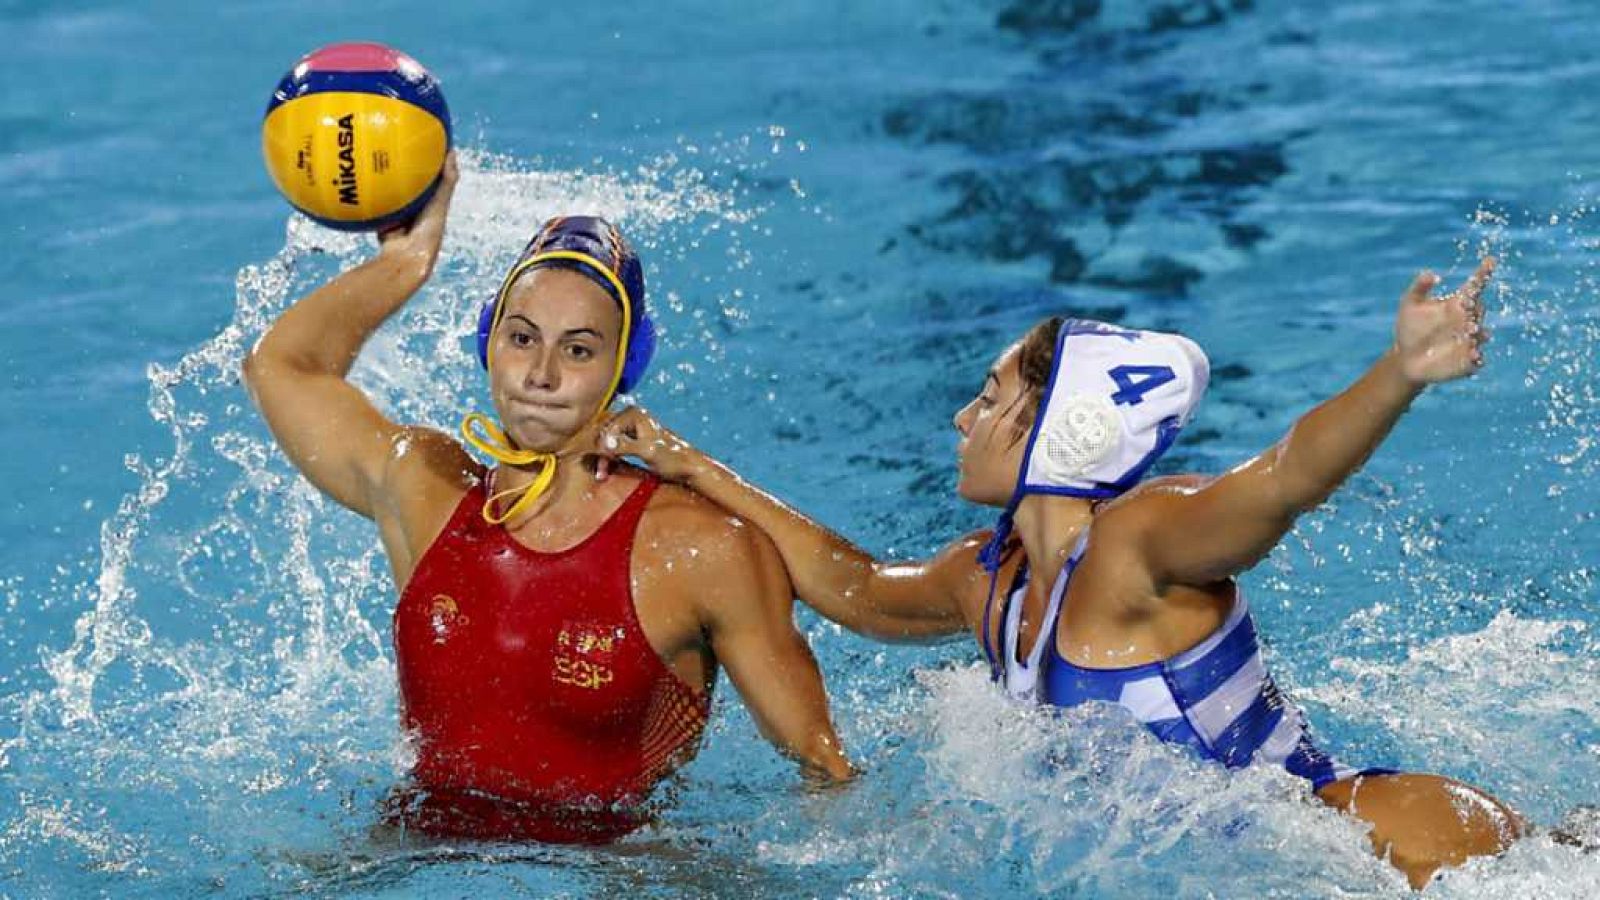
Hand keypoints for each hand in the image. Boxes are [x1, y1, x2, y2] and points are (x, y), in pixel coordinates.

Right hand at [377, 150, 458, 281]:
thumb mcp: (440, 201)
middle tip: (387, 145)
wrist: (405, 256)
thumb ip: (447, 180)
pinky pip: (374, 206)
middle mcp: (415, 209)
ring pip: (389, 194)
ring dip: (381, 182)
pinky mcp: (383, 221)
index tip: (415, 140)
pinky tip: (358, 182)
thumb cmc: (428, 230)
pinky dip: (368, 197)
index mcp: (430, 203)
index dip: (423, 161)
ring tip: (370, 158)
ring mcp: (398, 216)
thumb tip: (453, 152)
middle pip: (407, 184)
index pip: (428, 177)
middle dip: (399, 169)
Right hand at [592, 407, 704, 483]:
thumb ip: (625, 446)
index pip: (605, 430)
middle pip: (604, 434)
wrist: (688, 467)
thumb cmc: (672, 459)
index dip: (601, 449)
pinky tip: (608, 471)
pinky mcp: (632, 437)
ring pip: (607, 441)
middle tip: (601, 474)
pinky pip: (614, 446)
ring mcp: (631, 426)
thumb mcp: (647, 452)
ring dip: (604, 459)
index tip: (603, 469)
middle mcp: (630, 415)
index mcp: (633, 413)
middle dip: (601, 455)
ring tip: (602, 475)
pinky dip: (610, 458)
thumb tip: (604, 444)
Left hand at [1393, 257, 1492, 385]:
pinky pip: (1478, 359)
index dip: (1483, 273)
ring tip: (1470, 330)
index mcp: (1456, 304)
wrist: (1406, 359)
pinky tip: (1472, 355)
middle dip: (1476, 309)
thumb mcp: (1409, 305)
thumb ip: (1419, 288)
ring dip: (1479, 333)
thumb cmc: (1410, 328)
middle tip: (1466, 308)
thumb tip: (1431, 274)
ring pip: (1482, 334)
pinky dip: (1477, 357)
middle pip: (1480, 309)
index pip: (1475, 286)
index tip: (1490, 260)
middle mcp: (1467, 320)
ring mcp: (1470, 340)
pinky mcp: (1468, 361)